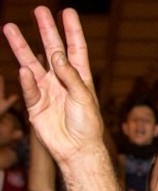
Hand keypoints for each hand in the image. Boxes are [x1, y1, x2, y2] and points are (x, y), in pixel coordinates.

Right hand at [3, 7, 102, 163]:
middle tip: (39, 10)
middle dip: (45, 30)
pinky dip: (26, 80)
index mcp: (80, 77)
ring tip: (9, 28)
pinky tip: (23, 70)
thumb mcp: (84, 97)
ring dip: (21, 46)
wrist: (77, 149)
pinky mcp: (36, 104)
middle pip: (52, 49)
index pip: (75, 48)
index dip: (72, 30)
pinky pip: (29, 88)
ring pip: (32, 63)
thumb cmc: (88, 125)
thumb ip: (71, 76)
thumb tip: (56, 54)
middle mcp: (62, 80)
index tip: (67, 12)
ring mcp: (47, 91)